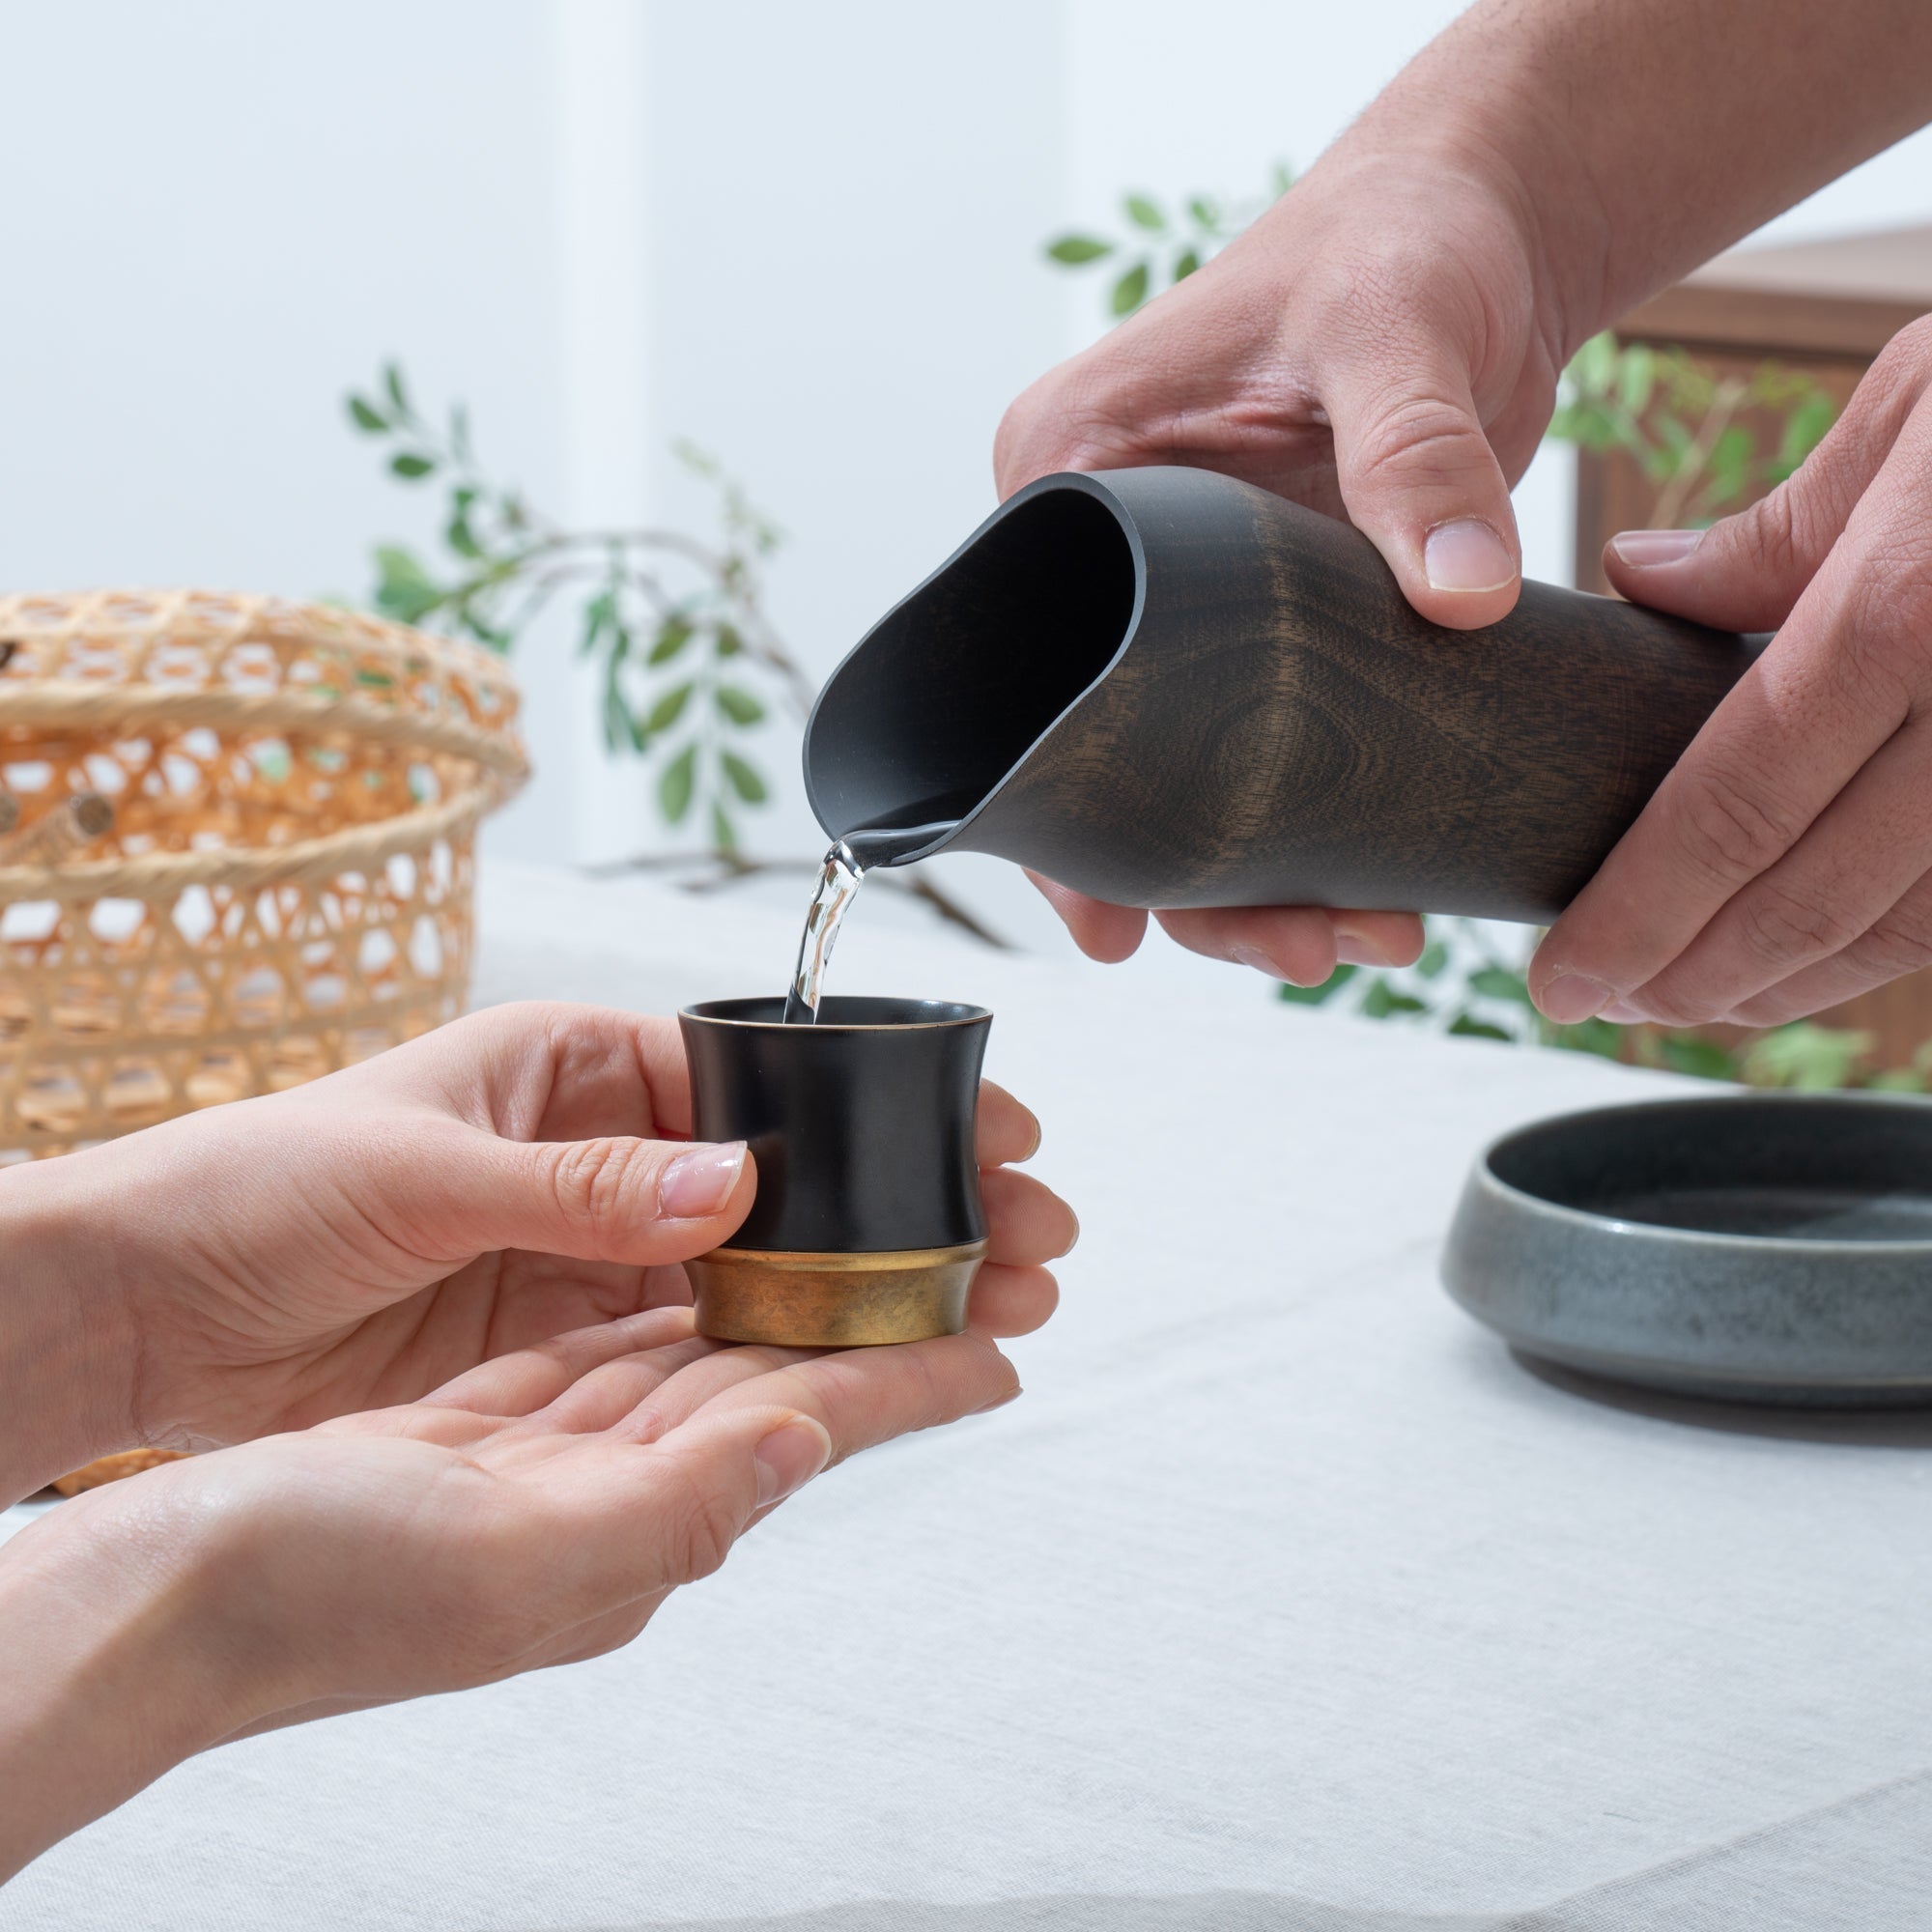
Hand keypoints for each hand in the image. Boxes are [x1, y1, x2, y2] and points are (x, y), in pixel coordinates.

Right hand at [0, 1306, 1027, 1877]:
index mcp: (630, 1533)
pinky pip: (608, 1348)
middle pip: (774, 1388)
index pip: (808, 1430)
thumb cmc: (311, 1595)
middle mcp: (605, 1498)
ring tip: (862, 1254)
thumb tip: (806, 1443)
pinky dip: (670, 1305)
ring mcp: (546, 1461)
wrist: (156, 1596)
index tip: (1006, 1341)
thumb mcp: (510, 1560)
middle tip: (957, 1265)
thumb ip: (674, 1505)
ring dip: (784, 1308)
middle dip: (868, 1327)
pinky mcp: (484, 1425)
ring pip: (698, 1362)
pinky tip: (709, 1270)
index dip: (911, 1379)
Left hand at [4, 1002, 1071, 1494]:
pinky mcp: (568, 1337)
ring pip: (763, 1265)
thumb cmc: (254, 1186)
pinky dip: (783, 1350)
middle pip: (790, 1177)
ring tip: (994, 1303)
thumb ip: (577, 1186)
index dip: (877, 1110)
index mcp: (576, 1065)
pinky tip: (873, 1362)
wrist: (144, 1306)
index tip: (980, 1134)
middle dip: (910, 1202)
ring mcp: (594, 1250)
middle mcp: (604, 1151)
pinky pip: (697, 1341)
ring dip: (871, 1284)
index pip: (761, 1077)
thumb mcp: (417, 1168)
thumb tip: (734, 1188)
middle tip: (1030, 1236)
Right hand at [996, 140, 1560, 981]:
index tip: (1113, 925)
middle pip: (1107, 753)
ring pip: (1185, 775)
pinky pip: (1266, 752)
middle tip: (1297, 953)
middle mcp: (1108, 556)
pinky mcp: (1268, 628)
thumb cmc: (1398, 244)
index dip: (1058, 814)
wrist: (1477, 233)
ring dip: (1258, 879)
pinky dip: (1311, 829)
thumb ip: (1417, 456)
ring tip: (1353, 945)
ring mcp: (1188, 602)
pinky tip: (1366, 891)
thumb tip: (1460, 598)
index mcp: (1069, 474)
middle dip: (1189, 879)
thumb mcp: (1395, 332)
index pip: (1022, 670)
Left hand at [1528, 318, 1931, 1029]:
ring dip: (1785, 985)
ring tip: (1687, 1002)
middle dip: (1688, 976)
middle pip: (1812, 896)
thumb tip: (1643, 582)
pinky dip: (1886, 947)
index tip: (1560, 971)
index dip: (1637, 912)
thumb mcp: (1921, 397)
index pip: (1733, 806)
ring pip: (1910, 927)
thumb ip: (1781, 524)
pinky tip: (1815, 960)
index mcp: (1912, 608)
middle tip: (1599, 1007)